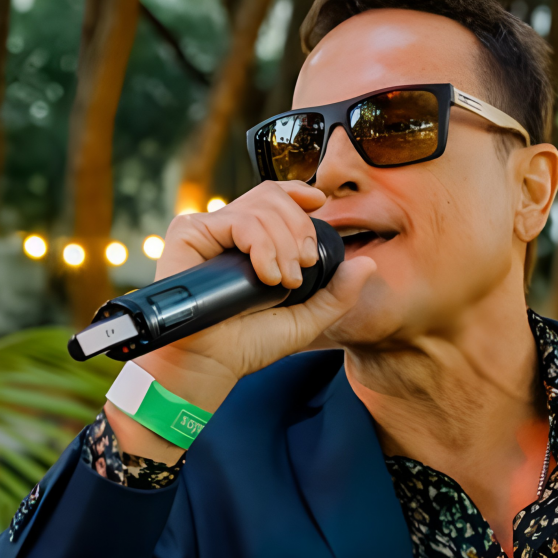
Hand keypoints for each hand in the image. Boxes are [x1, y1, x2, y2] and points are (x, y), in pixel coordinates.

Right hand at [105, 181, 375, 462]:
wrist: (211, 364)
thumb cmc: (248, 344)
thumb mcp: (306, 319)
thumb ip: (338, 294)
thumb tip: (367, 263)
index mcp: (252, 241)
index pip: (275, 196)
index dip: (298, 192)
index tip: (320, 203)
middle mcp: (228, 230)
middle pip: (273, 197)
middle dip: (299, 229)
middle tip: (300, 268)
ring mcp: (208, 229)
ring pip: (260, 207)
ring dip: (282, 244)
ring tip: (283, 281)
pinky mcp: (189, 233)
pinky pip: (238, 221)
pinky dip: (261, 245)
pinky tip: (266, 275)